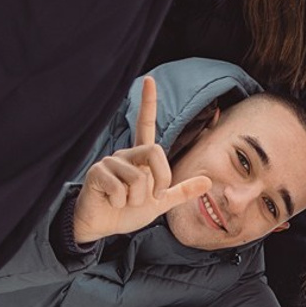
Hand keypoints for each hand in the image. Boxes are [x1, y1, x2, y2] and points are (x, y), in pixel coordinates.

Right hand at [72, 76, 210, 242]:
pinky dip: (120, 203)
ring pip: (138, 178)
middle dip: (160, 180)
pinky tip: (112, 203)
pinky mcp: (97, 173)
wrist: (104, 226)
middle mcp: (126, 154)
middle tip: (151, 198)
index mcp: (141, 157)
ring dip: (136, 199)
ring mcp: (110, 162)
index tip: (149, 80)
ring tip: (125, 202)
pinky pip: (120, 189)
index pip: (145, 124)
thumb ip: (181, 191)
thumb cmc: (128, 211)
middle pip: (155, 152)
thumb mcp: (160, 203)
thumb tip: (208, 181)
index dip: (148, 102)